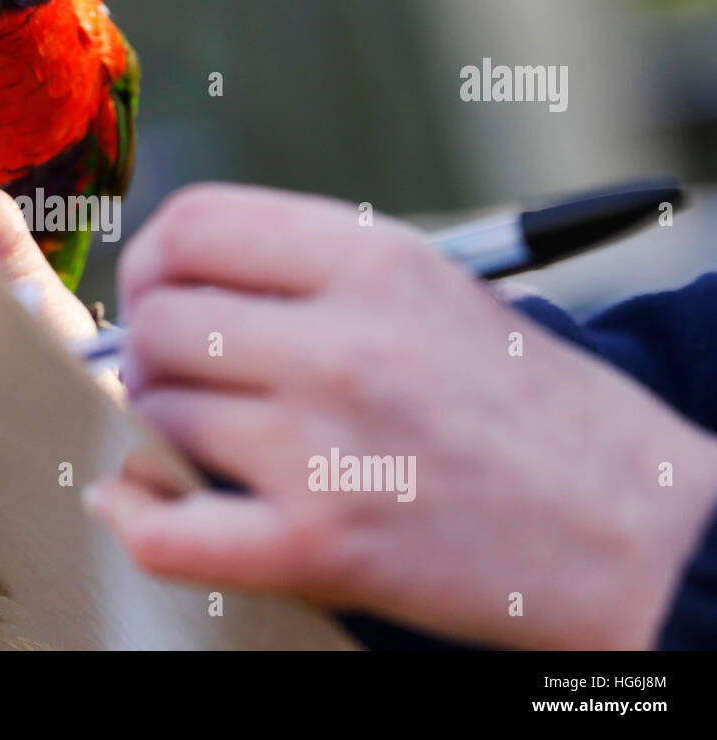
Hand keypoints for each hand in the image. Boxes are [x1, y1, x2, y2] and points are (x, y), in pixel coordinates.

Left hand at [85, 183, 716, 648]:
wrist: (637, 530)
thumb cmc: (528, 408)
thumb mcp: (433, 292)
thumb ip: (306, 279)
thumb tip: (172, 290)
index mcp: (373, 262)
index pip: (194, 225)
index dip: (152, 261)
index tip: (156, 293)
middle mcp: (343, 344)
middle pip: (160, 322)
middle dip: (152, 352)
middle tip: (182, 378)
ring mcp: (326, 447)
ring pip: (157, 414)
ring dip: (163, 429)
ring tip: (209, 440)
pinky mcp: (322, 547)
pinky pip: (167, 530)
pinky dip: (136, 516)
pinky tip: (135, 501)